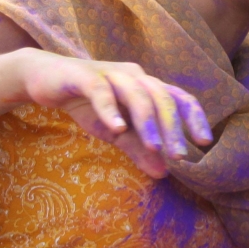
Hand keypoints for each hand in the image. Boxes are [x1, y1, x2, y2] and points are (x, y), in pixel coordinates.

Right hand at [15, 48, 212, 178]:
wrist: (44, 79)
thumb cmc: (88, 103)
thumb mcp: (116, 132)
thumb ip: (139, 148)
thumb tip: (163, 173)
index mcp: (147, 87)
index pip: (179, 99)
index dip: (194, 118)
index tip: (204, 142)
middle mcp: (135, 76)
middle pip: (162, 98)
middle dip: (173, 128)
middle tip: (179, 155)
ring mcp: (111, 73)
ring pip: (137, 94)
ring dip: (147, 122)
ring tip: (154, 147)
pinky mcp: (84, 76)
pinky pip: (101, 91)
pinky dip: (110, 109)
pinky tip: (116, 128)